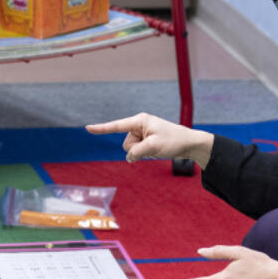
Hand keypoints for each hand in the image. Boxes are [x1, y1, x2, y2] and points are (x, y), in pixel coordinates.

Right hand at [85, 113, 213, 167]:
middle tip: (154, 146)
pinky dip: (146, 153)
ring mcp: (143, 133)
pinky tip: (157, 150)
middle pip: (126, 144)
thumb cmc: (173, 141)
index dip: (101, 128)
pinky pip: (138, 151)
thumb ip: (136, 152)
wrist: (189, 143)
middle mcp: (139, 125)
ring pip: (132, 149)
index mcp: (140, 120)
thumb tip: (129, 158)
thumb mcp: (153, 147)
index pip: (116, 126)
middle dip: (137, 149)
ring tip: (158, 148)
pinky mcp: (146, 141)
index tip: (87, 128)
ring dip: (143, 152)